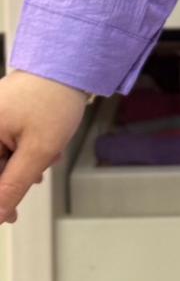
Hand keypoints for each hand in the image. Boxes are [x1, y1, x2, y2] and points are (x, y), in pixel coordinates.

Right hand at [0, 71, 89, 223]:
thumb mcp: (37, 151)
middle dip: (14, 179)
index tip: (10, 216)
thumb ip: (12, 186)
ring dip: (23, 166)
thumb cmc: (54, 100)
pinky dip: (24, 152)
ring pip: (1, 158)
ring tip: (48, 157)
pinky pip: (6, 144)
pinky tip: (46, 150)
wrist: (72, 64)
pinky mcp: (3, 116)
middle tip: (35, 182)